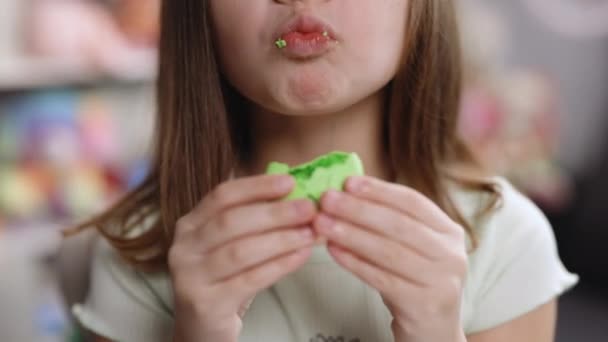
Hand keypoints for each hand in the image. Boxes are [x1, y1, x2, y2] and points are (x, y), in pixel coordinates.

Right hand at [169, 175, 316, 341]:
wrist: (202, 327)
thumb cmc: (224, 279)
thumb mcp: (229, 244)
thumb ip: (253, 219)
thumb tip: (296, 193)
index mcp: (190, 224)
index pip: (222, 195)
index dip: (257, 186)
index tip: (290, 182)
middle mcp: (184, 247)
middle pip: (231, 221)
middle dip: (275, 213)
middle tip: (309, 208)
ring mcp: (191, 276)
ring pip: (241, 251)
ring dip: (281, 239)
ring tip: (310, 233)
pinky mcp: (206, 303)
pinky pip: (249, 280)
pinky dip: (279, 266)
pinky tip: (301, 256)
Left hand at [313, 176, 466, 341]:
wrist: (433, 332)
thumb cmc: (414, 281)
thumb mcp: (412, 248)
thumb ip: (389, 222)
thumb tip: (346, 192)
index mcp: (449, 232)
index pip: (412, 202)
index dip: (379, 190)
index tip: (348, 182)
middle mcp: (451, 254)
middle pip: (398, 224)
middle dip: (358, 209)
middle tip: (327, 200)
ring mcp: (441, 281)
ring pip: (388, 251)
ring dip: (351, 234)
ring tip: (323, 224)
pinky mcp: (424, 304)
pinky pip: (381, 279)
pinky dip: (355, 263)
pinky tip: (334, 251)